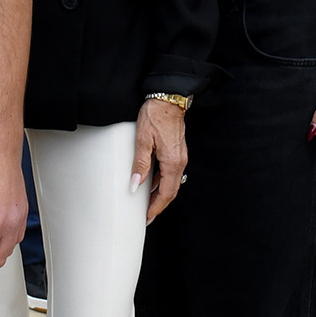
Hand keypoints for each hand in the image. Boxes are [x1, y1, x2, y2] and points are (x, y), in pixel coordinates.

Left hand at [133, 99, 188, 221]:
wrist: (168, 99)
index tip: (146, 217)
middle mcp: (179, 162)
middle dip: (158, 205)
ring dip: (160, 194)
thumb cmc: (156, 116)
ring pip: (171, 183)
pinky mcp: (177, 151)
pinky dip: (161, 182)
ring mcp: (180, 157)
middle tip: (146, 216)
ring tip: (146, 202)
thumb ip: (140, 164)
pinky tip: (150, 182)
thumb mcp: (142, 140)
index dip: (156, 207)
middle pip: (170, 191)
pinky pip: (171, 173)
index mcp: (172, 162)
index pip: (165, 193)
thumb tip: (135, 184)